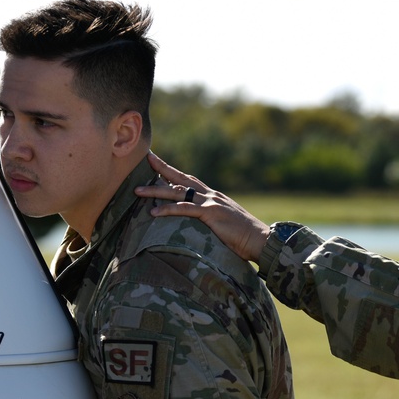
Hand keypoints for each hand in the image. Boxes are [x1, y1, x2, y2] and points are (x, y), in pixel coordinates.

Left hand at [138, 152, 269, 262]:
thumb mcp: (225, 223)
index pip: (189, 179)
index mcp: (213, 196)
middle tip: (145, 158)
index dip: (173, 171)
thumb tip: (200, 225)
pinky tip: (154, 212)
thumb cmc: (244, 236)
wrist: (260, 239)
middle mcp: (211, 195)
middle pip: (181, 178)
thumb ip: (212, 219)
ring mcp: (211, 203)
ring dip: (156, 191)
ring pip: (178, 192)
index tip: (158, 162)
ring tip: (137, 191)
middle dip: (161, 168)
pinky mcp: (211, 214)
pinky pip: (186, 210)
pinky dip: (169, 209)